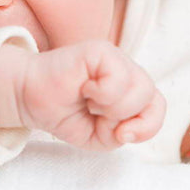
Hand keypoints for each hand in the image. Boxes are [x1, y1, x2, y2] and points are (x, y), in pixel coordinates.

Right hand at [20, 41, 164, 150]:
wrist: (31, 100)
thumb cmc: (65, 115)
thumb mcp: (100, 139)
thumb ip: (123, 135)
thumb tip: (129, 127)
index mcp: (131, 89)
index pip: (157, 106)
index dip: (147, 126)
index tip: (121, 135)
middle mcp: (127, 71)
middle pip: (151, 98)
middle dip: (123, 117)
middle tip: (96, 114)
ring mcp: (115, 58)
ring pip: (140, 88)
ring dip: (113, 107)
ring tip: (90, 102)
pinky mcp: (101, 50)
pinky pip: (119, 77)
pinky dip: (102, 93)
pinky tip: (84, 88)